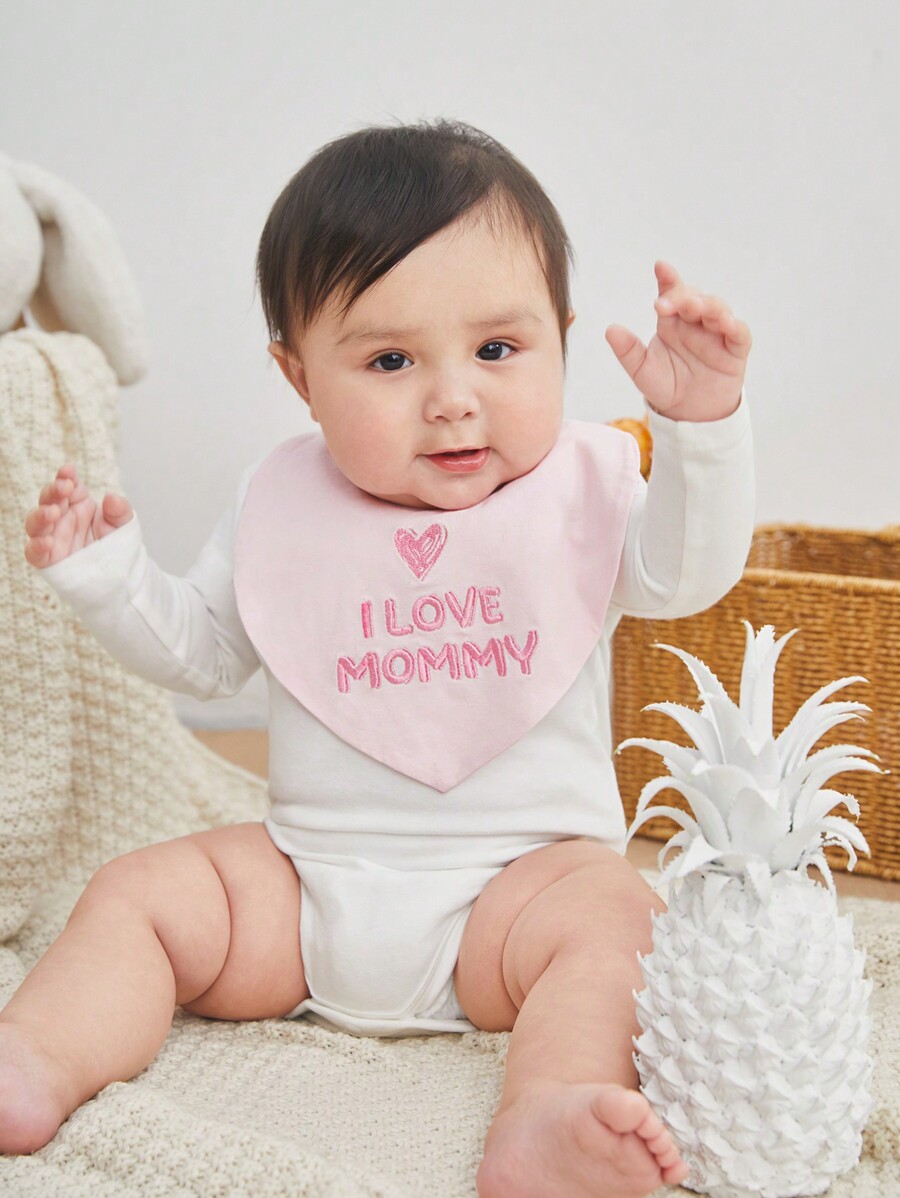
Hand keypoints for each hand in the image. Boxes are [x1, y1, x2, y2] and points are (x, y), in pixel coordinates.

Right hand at [24, 464, 132, 567]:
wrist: (118, 575)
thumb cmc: (116, 545)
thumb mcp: (123, 525)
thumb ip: (120, 510)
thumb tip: (111, 497)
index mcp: (78, 504)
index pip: (66, 484)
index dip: (65, 476)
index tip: (69, 471)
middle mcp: (62, 518)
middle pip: (48, 499)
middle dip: (53, 491)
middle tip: (65, 488)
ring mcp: (52, 537)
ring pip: (35, 523)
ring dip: (41, 515)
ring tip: (54, 512)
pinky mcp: (48, 559)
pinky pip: (34, 552)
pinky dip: (36, 546)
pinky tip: (47, 542)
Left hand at [605, 261, 751, 419]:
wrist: (689, 413)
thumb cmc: (667, 385)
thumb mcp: (642, 370)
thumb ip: (628, 351)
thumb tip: (610, 330)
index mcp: (672, 321)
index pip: (671, 294)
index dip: (668, 279)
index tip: (660, 267)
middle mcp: (695, 322)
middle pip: (694, 297)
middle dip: (683, 296)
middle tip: (666, 304)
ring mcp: (717, 333)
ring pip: (718, 308)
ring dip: (708, 305)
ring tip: (695, 308)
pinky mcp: (735, 349)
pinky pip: (740, 333)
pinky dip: (735, 326)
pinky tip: (727, 323)